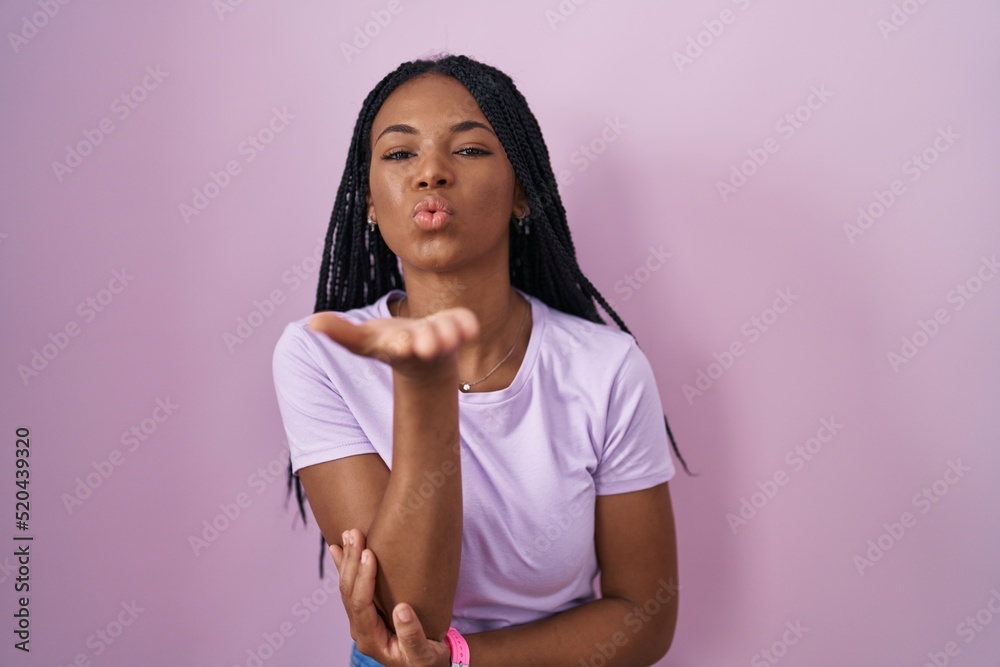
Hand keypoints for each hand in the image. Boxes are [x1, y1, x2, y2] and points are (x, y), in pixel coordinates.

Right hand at [308, 305, 478, 380]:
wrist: (423, 357)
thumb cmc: (388, 344)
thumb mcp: (362, 340)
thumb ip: (339, 332)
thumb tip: (312, 323)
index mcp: (398, 348)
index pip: (400, 347)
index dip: (403, 345)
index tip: (404, 343)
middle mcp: (423, 346)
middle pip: (428, 343)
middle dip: (430, 341)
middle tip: (427, 341)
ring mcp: (444, 338)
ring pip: (450, 336)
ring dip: (449, 333)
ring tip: (445, 329)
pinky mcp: (458, 328)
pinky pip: (466, 326)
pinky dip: (467, 324)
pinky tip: (468, 322)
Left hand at [330, 529, 451, 666]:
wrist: (426, 663)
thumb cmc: (426, 658)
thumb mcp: (423, 652)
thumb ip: (412, 635)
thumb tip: (401, 610)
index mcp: (370, 639)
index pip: (360, 605)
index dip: (363, 579)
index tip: (369, 554)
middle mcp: (360, 628)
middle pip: (349, 592)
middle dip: (351, 561)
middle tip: (355, 534)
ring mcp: (361, 618)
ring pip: (348, 586)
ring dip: (348, 559)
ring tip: (348, 534)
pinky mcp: (366, 610)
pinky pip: (353, 585)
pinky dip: (347, 566)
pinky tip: (339, 548)